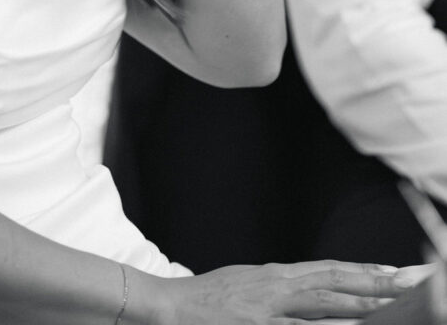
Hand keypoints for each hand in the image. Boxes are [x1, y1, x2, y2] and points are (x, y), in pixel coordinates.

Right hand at [166, 260, 411, 324]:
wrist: (166, 307)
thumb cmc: (205, 301)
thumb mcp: (246, 286)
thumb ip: (279, 289)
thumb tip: (309, 290)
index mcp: (275, 276)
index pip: (329, 270)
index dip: (364, 270)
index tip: (397, 271)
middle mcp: (276, 285)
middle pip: (335, 280)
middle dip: (376, 281)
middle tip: (412, 279)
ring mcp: (268, 307)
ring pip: (324, 301)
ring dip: (361, 301)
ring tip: (395, 302)